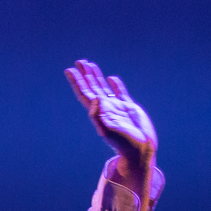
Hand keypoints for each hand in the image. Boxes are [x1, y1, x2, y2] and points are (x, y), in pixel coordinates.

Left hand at [67, 59, 155, 174]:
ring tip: (90, 65)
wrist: (140, 149)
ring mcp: (116, 107)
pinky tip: (111, 78)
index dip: (76, 82)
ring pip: (104, 87)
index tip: (69, 70)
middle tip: (79, 62)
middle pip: (92, 88)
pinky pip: (120, 92)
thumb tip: (94, 99)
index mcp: (98, 112)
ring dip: (96, 76)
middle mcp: (105, 108)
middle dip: (85, 75)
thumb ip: (98, 116)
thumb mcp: (107, 131)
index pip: (84, 94)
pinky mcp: (129, 108)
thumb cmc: (123, 143)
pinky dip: (115, 84)